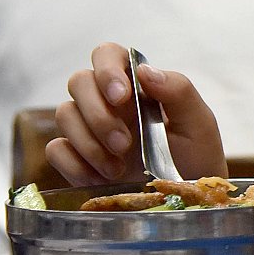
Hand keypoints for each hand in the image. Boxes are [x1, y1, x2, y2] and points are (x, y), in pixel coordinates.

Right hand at [45, 43, 227, 183]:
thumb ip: (178, 90)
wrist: (184, 199)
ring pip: (63, 114)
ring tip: (119, 166)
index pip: (107, 54)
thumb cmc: (195, 155)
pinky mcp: (76, 157)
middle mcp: (108, 101)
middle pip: (78, 81)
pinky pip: (55, 150)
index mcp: (138, 85)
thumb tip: (144, 70)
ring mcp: (89, 129)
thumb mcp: (198, 122)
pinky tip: (102, 177)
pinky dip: (75, 164)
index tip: (121, 97)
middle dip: (98, 114)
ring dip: (89, 142)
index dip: (107, 69)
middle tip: (124, 143)